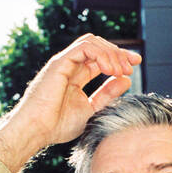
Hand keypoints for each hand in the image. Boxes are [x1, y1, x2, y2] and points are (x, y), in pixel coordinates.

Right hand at [0, 33, 141, 172]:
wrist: (36, 130)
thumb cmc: (57, 126)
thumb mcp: (91, 109)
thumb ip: (107, 94)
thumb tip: (125, 80)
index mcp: (76, 76)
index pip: (100, 59)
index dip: (118, 58)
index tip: (135, 64)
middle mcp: (70, 66)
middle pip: (98, 46)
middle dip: (118, 52)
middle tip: (133, 64)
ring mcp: (64, 62)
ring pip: (92, 42)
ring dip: (111, 52)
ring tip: (121, 69)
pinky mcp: (59, 62)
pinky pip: (84, 48)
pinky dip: (100, 54)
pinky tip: (109, 69)